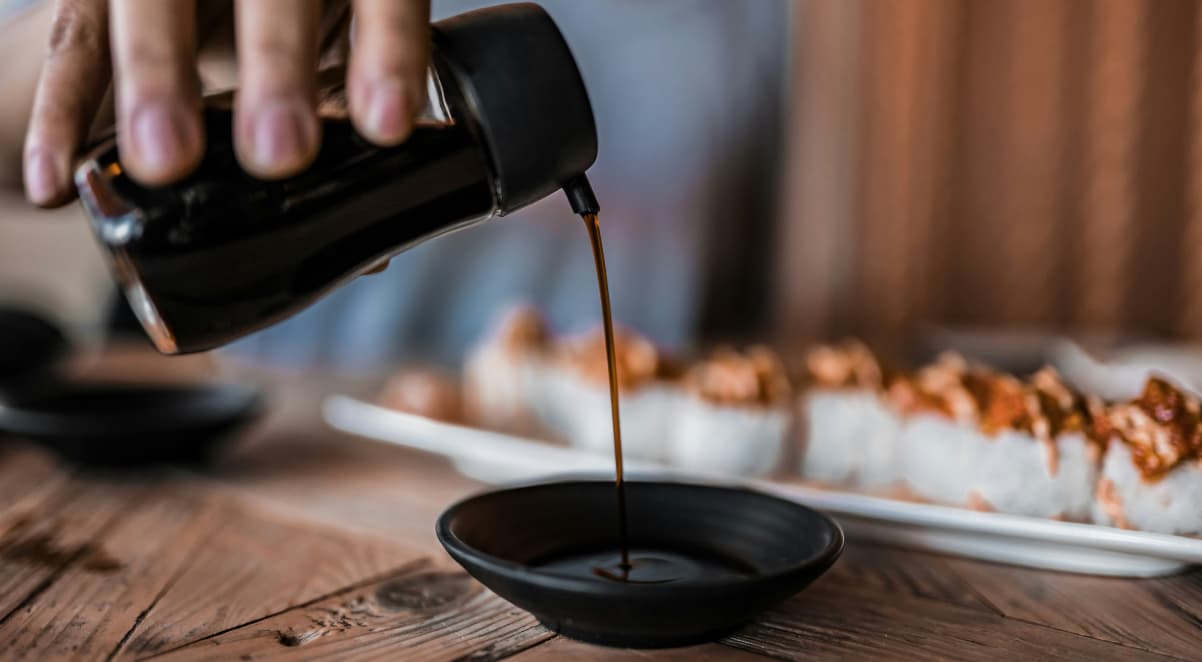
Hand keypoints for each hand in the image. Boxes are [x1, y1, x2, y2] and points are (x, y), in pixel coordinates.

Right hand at [22, 0, 430, 207]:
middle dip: (276, 66)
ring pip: (153, 3)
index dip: (388, 55)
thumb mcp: (329, 57)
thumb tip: (366, 252)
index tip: (388, 127)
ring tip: (166, 161)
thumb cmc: (287, 31)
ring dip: (159, 78)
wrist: (209, 3)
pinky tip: (56, 180)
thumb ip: (345, 124)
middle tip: (280, 153)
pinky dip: (61, 112)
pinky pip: (73, 44)